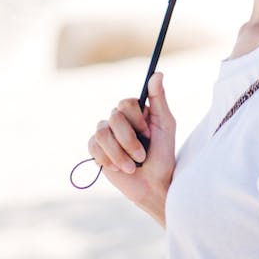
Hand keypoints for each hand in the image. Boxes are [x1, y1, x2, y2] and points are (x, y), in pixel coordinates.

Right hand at [87, 72, 175, 224]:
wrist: (152, 185)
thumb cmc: (163, 155)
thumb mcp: (166, 125)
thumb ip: (159, 99)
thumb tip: (158, 73)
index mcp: (135, 111)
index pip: (126, 103)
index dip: (136, 121)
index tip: (149, 135)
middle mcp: (118, 119)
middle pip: (114, 118)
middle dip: (129, 141)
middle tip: (142, 156)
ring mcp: (106, 133)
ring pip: (102, 133)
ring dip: (119, 153)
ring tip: (131, 166)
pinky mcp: (96, 149)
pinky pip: (93, 146)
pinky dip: (107, 159)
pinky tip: (118, 168)